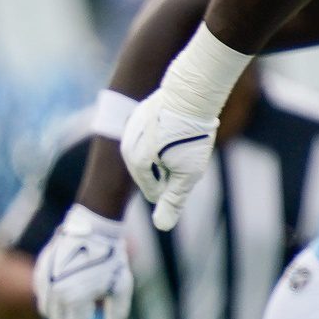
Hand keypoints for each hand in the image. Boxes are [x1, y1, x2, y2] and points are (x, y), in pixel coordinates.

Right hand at [32, 206, 131, 318]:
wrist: (93, 227)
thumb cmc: (111, 258)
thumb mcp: (121, 288)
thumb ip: (117, 316)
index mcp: (75, 299)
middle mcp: (55, 293)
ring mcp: (45, 282)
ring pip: (48, 313)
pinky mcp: (41, 272)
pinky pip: (43, 297)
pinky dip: (52, 306)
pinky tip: (64, 306)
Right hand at [121, 89, 218, 230]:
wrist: (192, 92)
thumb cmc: (191, 135)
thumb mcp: (187, 173)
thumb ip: (173, 200)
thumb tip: (162, 227)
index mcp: (135, 163)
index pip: (154, 190)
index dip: (176, 185)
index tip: (189, 169)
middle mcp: (127, 146)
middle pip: (152, 171)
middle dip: (170, 168)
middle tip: (189, 154)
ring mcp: (132, 128)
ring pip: (152, 152)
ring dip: (168, 151)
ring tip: (186, 139)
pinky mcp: (141, 114)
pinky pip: (153, 134)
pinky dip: (167, 135)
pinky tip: (181, 126)